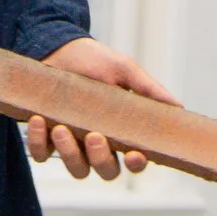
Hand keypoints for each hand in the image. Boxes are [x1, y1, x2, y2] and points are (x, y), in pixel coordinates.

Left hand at [27, 37, 178, 180]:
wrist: (56, 45)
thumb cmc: (94, 59)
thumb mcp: (123, 70)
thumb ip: (148, 89)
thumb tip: (178, 106)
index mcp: (122, 131)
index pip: (135, 159)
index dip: (137, 164)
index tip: (133, 154)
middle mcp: (99, 143)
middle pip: (107, 171)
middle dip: (101, 158)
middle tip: (93, 135)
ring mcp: (72, 143)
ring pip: (77, 169)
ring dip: (69, 153)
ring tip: (60, 127)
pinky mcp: (45, 137)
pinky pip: (42, 154)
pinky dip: (39, 142)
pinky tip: (38, 120)